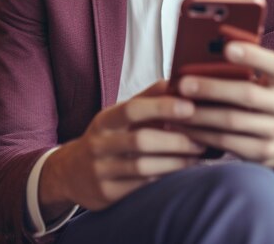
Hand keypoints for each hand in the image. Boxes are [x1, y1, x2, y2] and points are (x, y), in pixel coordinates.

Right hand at [39, 81, 204, 216]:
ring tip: (198, 155)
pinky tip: (182, 172)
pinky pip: (141, 186)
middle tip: (203, 138)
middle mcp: (100, 143)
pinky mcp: (107, 193)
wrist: (70, 172)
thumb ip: (147, 99)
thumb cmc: (107, 137)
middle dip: (176, 140)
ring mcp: (101, 170)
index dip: (162, 107)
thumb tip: (177, 80)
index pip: (133, 109)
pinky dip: (165, 178)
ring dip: (175, 161)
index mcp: (105, 120)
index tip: (190, 106)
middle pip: (141, 140)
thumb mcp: (119, 115)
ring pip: (143, 166)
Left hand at [175, 40, 273, 167]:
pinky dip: (202, 133)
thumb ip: (239, 68)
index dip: (251, 55)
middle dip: (212, 88)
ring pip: (232, 121)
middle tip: (184, 85)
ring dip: (200, 114)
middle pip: (247, 94)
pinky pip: (227, 142)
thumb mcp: (260, 81)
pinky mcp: (264, 153)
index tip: (227, 48)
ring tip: (177, 107)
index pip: (272, 64)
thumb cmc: (259, 99)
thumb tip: (203, 51)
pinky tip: (185, 126)